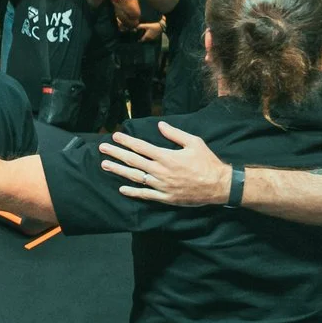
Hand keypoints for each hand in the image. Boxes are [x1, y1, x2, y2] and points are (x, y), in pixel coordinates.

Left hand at [98, 121, 231, 206]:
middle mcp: (160, 171)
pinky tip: (121, 188)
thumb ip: (175, 134)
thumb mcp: (194, 142)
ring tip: (105, 165)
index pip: (141, 147)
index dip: (126, 141)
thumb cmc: (207, 162)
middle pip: (133, 161)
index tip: (115, 136)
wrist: (218, 186)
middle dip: (116, 153)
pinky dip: (132, 192)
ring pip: (135, 177)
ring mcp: (161, 186)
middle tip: (102, 148)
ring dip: (119, 170)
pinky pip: (145, 195)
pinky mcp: (165, 198)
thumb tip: (160, 124)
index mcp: (166, 156)